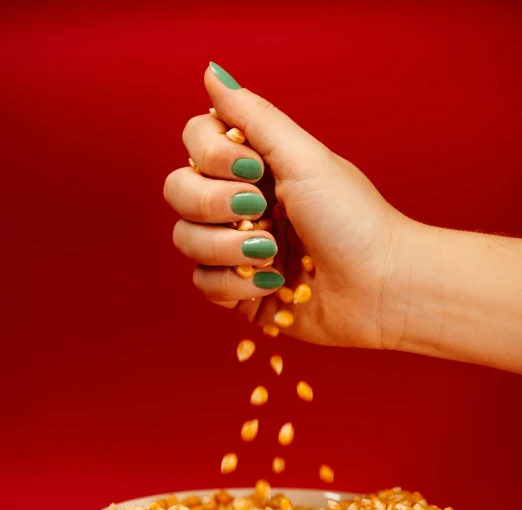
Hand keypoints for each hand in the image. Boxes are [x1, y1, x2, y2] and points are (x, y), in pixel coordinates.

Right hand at [163, 62, 410, 349]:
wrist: (381, 288)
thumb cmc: (354, 220)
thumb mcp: (305, 158)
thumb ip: (253, 116)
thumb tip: (211, 72)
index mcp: (256, 167)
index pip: (195, 144)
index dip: (211, 155)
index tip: (252, 167)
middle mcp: (241, 204)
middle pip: (179, 192)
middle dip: (213, 204)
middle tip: (259, 211)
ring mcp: (237, 249)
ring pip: (186, 240)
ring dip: (227, 248)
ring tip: (271, 255)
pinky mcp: (240, 292)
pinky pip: (204, 284)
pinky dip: (234, 286)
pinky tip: (272, 285)